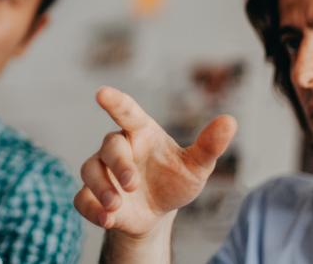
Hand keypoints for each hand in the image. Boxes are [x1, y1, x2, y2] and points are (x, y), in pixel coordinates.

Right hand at [74, 86, 236, 237]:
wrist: (157, 213)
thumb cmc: (175, 180)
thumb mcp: (196, 166)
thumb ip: (210, 145)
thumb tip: (230, 121)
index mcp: (140, 132)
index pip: (127, 112)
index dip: (115, 101)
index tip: (102, 92)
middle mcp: (118, 147)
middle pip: (109, 147)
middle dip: (118, 165)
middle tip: (132, 184)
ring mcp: (102, 171)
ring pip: (90, 170)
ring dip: (101, 188)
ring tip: (116, 206)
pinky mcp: (92, 195)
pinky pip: (82, 198)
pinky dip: (92, 209)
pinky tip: (108, 219)